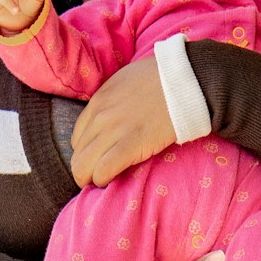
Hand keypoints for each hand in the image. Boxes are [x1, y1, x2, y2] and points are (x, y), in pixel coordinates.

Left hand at [72, 56, 176, 186]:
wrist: (183, 80)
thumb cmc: (160, 79)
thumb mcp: (124, 81)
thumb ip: (113, 100)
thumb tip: (112, 117)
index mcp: (98, 102)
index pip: (77, 139)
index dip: (86, 153)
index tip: (98, 159)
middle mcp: (100, 118)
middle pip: (78, 156)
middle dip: (85, 171)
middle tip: (99, 176)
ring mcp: (114, 132)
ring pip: (84, 167)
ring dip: (91, 178)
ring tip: (105, 181)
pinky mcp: (131, 145)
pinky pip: (104, 170)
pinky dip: (103, 179)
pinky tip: (112, 180)